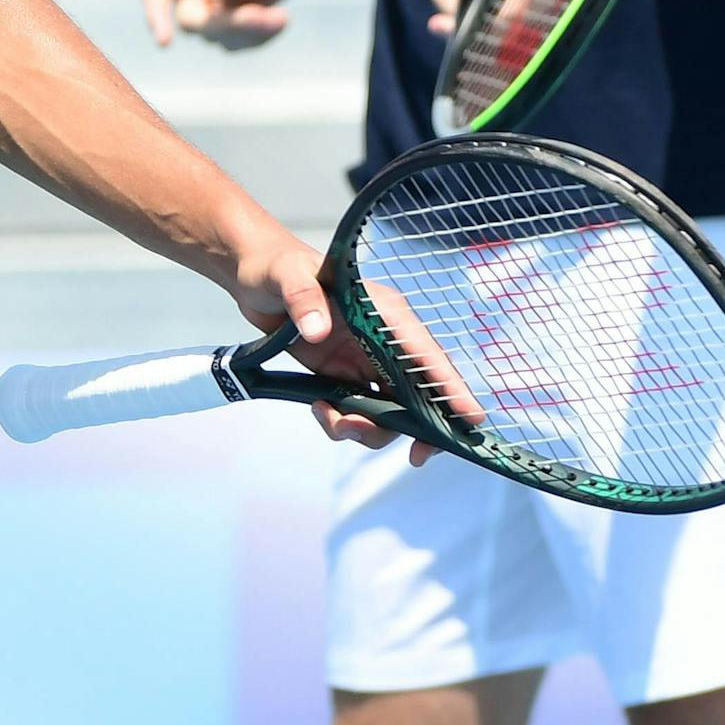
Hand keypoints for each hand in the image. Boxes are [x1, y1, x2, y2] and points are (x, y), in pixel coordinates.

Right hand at [142, 0, 327, 49]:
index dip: (156, 14)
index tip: (166, 42)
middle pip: (190, 19)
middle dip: (225, 25)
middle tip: (264, 17)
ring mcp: (215, 0)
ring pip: (214, 35)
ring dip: (247, 34)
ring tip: (282, 18)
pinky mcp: (235, 15)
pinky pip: (235, 41)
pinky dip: (257, 38)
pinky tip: (280, 19)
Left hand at [226, 220, 428, 459]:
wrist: (255, 280)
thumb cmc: (278, 268)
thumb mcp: (288, 277)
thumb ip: (304, 299)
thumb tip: (317, 330)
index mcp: (385, 313)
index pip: (425, 352)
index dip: (449, 385)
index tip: (470, 417)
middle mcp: (385, 340)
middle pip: (419, 393)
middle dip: (416, 428)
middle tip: (412, 457)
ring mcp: (368, 361)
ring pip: (390, 411)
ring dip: (368, 428)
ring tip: (332, 420)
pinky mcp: (347, 376)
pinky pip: (360, 411)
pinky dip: (345, 422)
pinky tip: (319, 409)